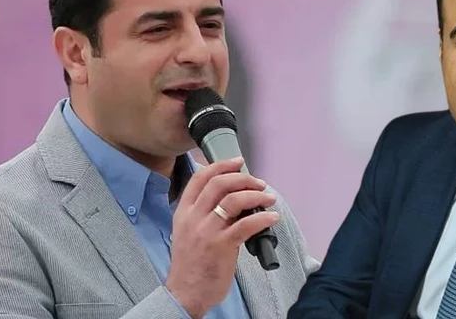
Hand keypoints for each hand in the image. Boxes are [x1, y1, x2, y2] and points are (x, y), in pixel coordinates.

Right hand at [166, 157, 278, 317]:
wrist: (185, 293)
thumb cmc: (190, 264)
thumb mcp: (187, 232)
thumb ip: (203, 213)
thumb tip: (232, 198)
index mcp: (183, 212)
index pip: (200, 178)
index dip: (221, 165)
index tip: (238, 162)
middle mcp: (193, 218)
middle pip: (219, 183)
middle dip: (244, 178)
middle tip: (259, 183)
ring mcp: (207, 231)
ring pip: (234, 200)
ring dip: (256, 195)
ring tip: (269, 198)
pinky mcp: (222, 246)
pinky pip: (247, 224)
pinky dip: (263, 218)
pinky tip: (272, 218)